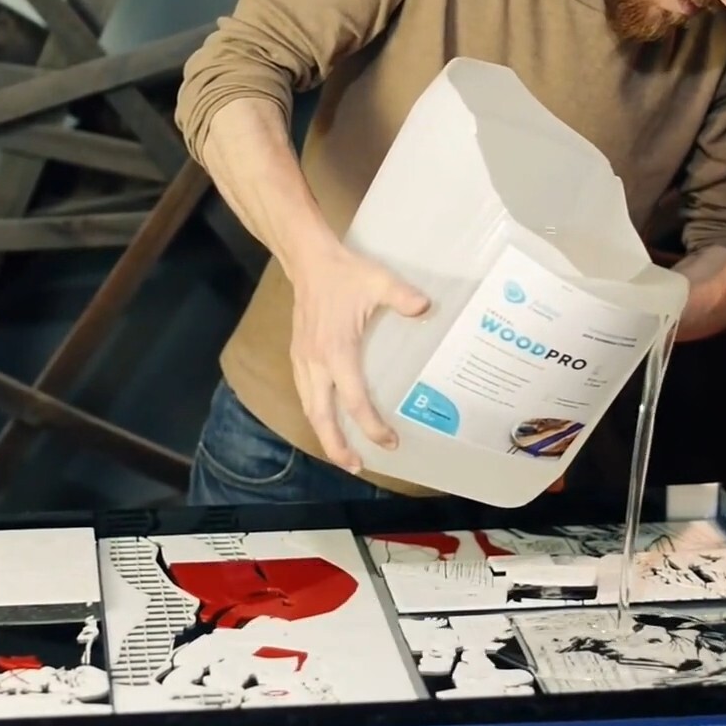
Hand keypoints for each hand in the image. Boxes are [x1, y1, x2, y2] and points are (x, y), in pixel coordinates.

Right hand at [290, 243, 429, 470]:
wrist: (307, 260)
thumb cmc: (343, 272)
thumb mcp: (378, 281)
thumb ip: (403, 297)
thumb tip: (426, 308)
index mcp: (337, 352)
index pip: (354, 401)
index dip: (371, 426)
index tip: (389, 442)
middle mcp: (315, 363)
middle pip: (321, 416)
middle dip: (336, 445)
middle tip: (355, 466)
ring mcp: (303, 360)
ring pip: (309, 407)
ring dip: (323, 433)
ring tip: (341, 452)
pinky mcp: (298, 354)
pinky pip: (304, 393)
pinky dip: (316, 413)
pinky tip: (328, 418)